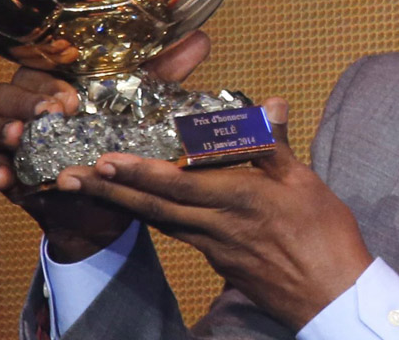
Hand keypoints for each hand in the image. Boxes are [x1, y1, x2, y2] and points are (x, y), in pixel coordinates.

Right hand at [0, 31, 213, 260]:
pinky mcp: (11, 173)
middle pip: (5, 91)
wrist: (112, 198)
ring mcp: (14, 140)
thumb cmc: (123, 139)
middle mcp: (29, 106)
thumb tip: (199, 39)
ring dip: (1, 128)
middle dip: (24, 100)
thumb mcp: (145, 105)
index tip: (71, 94)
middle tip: (50, 113)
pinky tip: (6, 178)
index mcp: (57, 82)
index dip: (47, 76)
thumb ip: (167, 73)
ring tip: (18, 136)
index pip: (37, 65)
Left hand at [53, 97, 374, 330]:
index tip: (105, 159)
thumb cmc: (325, 235)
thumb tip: (270, 103)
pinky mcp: (219, 262)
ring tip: (87, 187)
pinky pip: (178, 233)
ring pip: (160, 221)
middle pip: (154, 207)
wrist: (332, 296)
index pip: (179, 184)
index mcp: (240, 199)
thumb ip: (276, 144)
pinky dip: (153, 217)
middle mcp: (217, 225)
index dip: (139, 172)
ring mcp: (214, 248)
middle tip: (67, 178)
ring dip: (123, 203)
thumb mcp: (306, 182)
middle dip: (108, 191)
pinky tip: (140, 207)